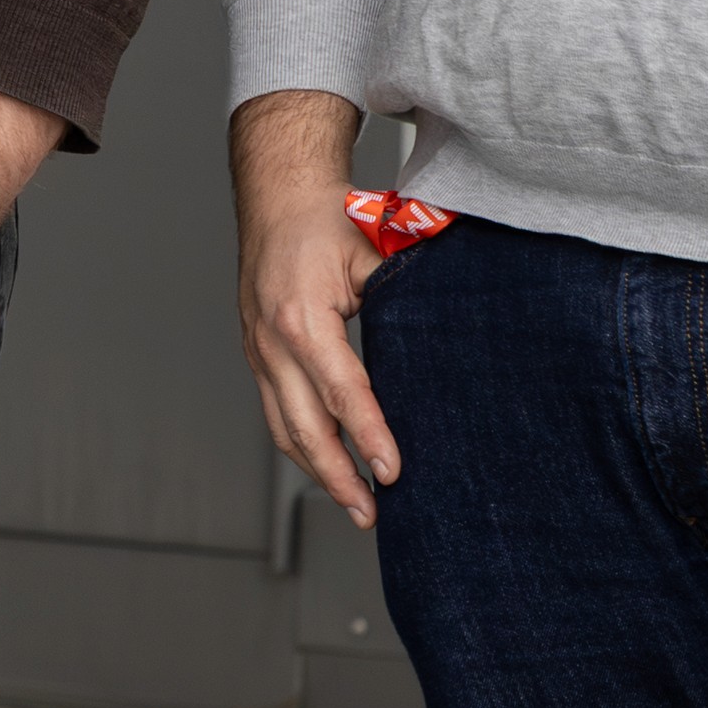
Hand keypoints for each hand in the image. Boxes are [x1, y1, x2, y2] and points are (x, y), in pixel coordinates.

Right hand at [228, 91, 400, 528]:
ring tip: (355, 502)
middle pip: (301, 428)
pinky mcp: (257, 354)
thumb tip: (450, 344)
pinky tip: (329, 462)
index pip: (341, 392)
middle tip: (372, 513)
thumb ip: (405, 300)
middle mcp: (271, 341)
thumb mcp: (374, 254)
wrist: (276, 195)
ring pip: (282, 428)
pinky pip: (275, 411)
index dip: (368, 437)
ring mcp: (258, 351)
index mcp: (302, 317)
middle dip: (337, 477)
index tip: (393, 473)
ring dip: (317, 471)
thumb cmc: (325, 219)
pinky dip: (302, 444)